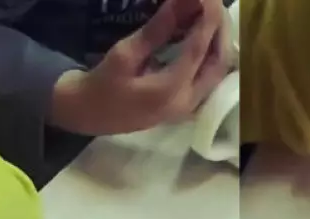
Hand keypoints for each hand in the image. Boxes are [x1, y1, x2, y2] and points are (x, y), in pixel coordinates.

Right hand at [51, 0, 231, 134]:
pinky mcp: (186, 105)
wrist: (89, 116)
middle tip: (211, 2)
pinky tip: (202, 33)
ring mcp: (189, 106)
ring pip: (218, 69)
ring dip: (218, 40)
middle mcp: (187, 101)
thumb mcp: (124, 55)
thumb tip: (179, 3)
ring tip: (209, 13)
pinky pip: (209, 75)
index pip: (199, 48)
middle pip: (219, 60)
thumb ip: (155, 31)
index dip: (207, 18)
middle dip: (219, 28)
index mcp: (170, 90)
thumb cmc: (100, 87)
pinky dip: (210, 51)